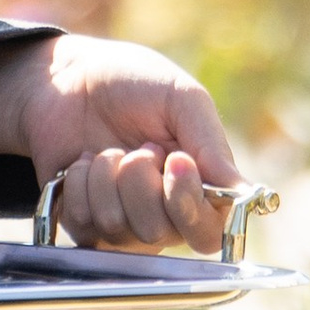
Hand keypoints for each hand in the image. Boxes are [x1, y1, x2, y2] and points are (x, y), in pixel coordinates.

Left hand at [0, 31, 238, 255]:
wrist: (65, 76)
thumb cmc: (131, 83)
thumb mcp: (180, 98)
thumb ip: (210, 145)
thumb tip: (244, 192)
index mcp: (197, 185)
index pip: (208, 232)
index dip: (190, 205)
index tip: (175, 160)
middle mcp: (163, 213)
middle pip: (159, 233)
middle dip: (139, 183)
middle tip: (136, 147)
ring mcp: (121, 221)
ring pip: (117, 229)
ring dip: (105, 178)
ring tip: (105, 150)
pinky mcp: (82, 222)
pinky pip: (83, 226)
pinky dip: (78, 184)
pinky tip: (81, 162)